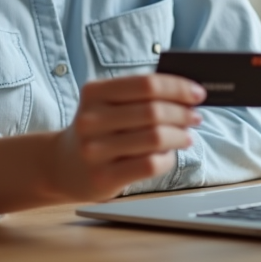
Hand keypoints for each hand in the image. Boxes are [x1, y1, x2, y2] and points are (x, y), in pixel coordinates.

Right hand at [50, 74, 205, 201]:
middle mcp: (91, 119)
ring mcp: (94, 149)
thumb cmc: (98, 130)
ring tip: (186, 136)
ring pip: (155, 138)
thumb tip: (187, 94)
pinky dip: (167, 158)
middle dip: (182, 113)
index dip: (177, 87)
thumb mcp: (107, 104)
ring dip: (180, 136)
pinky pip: (149, 164)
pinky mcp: (103, 177)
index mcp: (94, 92)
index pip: (146, 84)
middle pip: (153, 111)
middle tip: (195, 117)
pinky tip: (168, 155)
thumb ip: (140, 96)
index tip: (198, 93)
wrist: (62, 165)